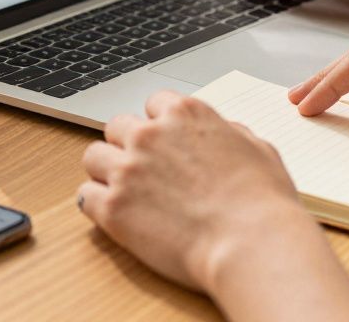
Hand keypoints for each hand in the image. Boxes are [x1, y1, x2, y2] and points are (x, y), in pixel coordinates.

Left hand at [79, 93, 348, 321]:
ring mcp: (127, 169)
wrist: (253, 245)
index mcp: (186, 114)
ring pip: (93, 157)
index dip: (160, 125)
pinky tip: (114, 216)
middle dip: (128, 145)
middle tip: (144, 171)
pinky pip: (85, 196)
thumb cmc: (264, 204)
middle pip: (118, 126)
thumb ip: (229, 133)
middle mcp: (151, 135)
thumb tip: (221, 132)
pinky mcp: (113, 207)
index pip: (155, 103)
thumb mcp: (258, 149)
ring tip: (125, 193)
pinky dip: (96, 205)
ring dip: (106, 172)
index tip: (165, 144)